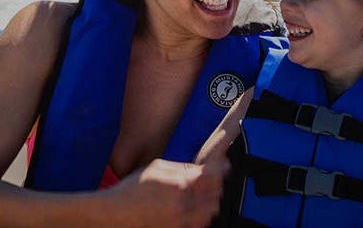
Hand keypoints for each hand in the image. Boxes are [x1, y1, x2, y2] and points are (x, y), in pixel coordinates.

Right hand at [102, 157, 229, 226]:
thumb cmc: (130, 190)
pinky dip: (202, 217)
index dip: (221, 171)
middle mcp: (182, 205)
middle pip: (216, 195)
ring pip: (211, 212)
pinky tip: (194, 211)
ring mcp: (179, 221)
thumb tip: (202, 167)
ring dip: (211, 203)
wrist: (111, 215)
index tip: (223, 168)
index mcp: (178, 185)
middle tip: (211, 183)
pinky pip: (199, 225)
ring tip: (202, 198)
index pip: (213, 177)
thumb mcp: (156, 169)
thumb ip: (182, 168)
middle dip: (216, 187)